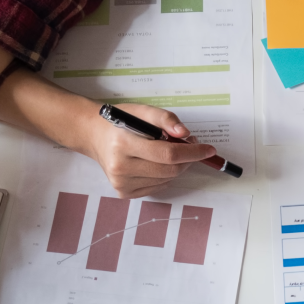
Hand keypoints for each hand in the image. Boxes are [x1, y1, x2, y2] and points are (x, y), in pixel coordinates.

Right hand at [82, 104, 216, 197]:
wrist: (94, 135)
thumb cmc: (120, 121)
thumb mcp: (142, 111)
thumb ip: (165, 119)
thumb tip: (184, 133)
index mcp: (124, 145)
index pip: (168, 154)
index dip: (193, 152)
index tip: (209, 150)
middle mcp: (120, 168)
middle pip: (170, 170)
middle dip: (187, 159)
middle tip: (189, 144)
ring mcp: (121, 183)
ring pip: (167, 179)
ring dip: (176, 166)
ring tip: (167, 150)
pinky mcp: (124, 192)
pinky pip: (158, 187)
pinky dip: (165, 175)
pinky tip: (154, 162)